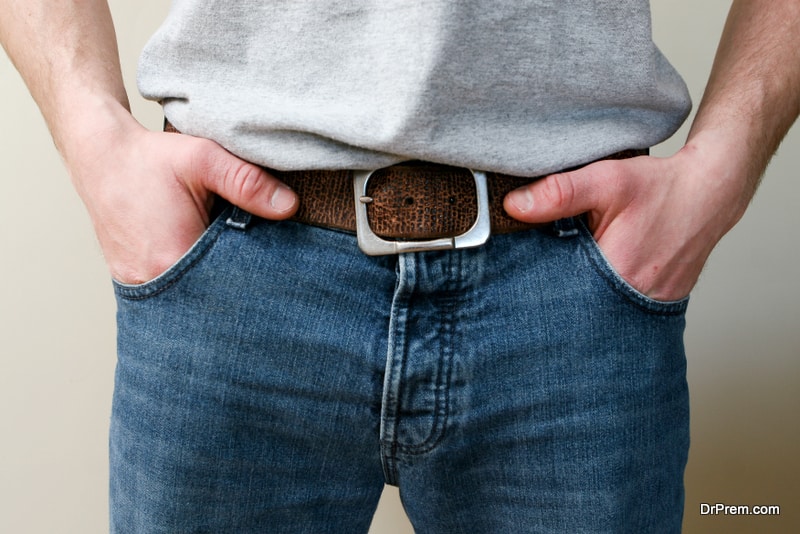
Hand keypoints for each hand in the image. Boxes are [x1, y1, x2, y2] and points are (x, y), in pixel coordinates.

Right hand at [69, 121, 297, 284]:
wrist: (101, 155)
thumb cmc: (151, 158)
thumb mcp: (204, 159)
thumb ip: (247, 182)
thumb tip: (289, 206)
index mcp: (173, 259)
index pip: (230, 288)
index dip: (256, 279)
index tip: (277, 274)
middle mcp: (154, 281)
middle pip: (212, 297)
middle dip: (239, 288)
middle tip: (266, 278)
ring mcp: (139, 284)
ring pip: (193, 297)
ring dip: (216, 286)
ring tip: (238, 271)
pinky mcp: (133, 280)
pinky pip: (174, 291)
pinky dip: (195, 282)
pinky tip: (210, 266)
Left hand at [503, 145, 749, 300]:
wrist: (711, 190)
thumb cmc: (661, 186)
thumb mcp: (607, 180)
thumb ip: (559, 193)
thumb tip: (512, 207)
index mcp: (618, 275)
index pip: (561, 296)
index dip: (537, 287)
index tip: (519, 277)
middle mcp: (635, 300)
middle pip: (578, 307)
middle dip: (555, 296)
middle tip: (533, 283)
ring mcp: (650, 306)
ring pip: (598, 309)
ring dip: (579, 297)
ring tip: (565, 277)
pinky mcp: (657, 303)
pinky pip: (618, 306)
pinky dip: (601, 294)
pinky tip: (591, 277)